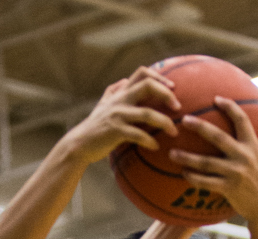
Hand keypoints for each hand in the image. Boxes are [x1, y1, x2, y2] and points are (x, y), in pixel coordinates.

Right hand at [65, 66, 180, 164]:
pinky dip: (149, 141)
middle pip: (147, 85)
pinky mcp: (115, 131)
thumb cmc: (95, 126)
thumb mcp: (103, 104)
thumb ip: (115, 91)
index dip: (159, 76)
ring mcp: (117, 115)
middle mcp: (120, 100)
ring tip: (174, 131)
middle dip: (166, 94)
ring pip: (147, 113)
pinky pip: (138, 134)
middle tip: (178, 107)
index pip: (141, 73)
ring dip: (164, 122)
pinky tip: (156, 147)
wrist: (79, 144)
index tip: (173, 87)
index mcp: (120, 93)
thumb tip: (126, 80)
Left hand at [169, 97, 257, 222]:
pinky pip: (206, 182)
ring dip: (187, 157)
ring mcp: (234, 173)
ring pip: (206, 163)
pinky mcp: (228, 188)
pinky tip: (183, 173)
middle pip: (218, 137)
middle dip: (200, 126)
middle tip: (184, 120)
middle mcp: (243, 156)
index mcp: (254, 145)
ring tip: (172, 153)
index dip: (229, 107)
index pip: (242, 120)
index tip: (216, 99)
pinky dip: (193, 178)